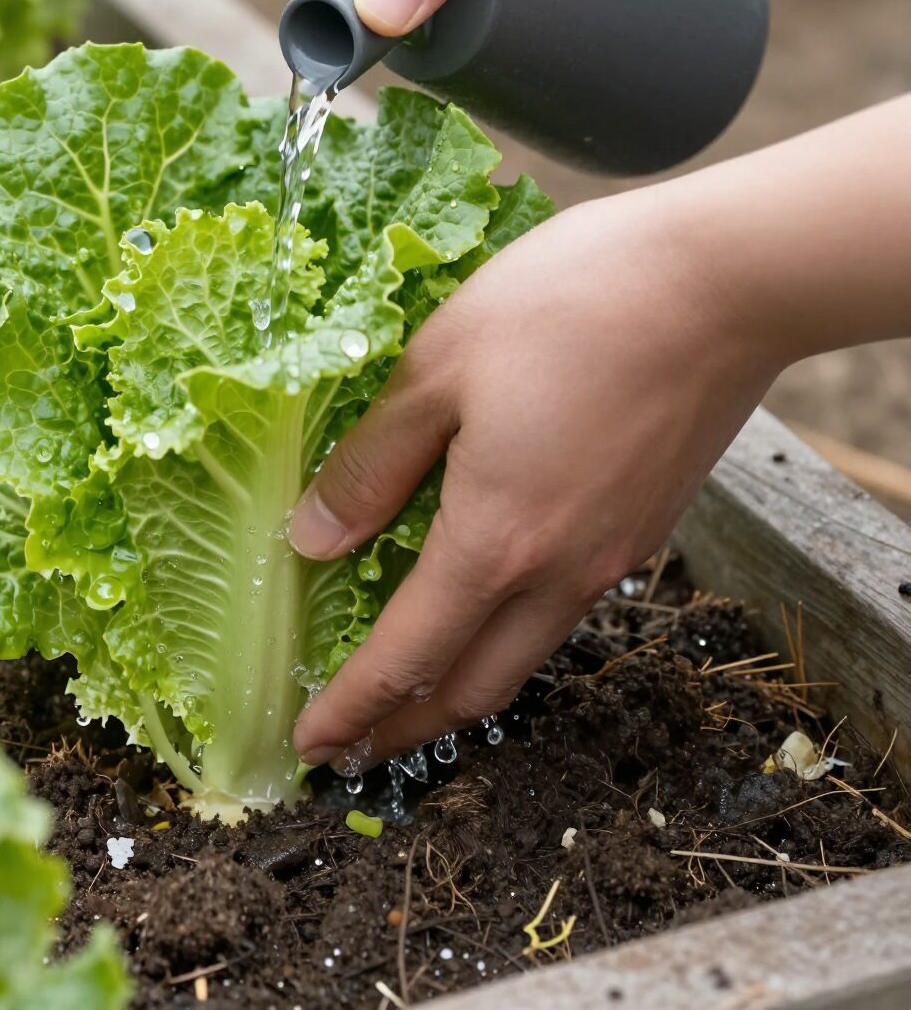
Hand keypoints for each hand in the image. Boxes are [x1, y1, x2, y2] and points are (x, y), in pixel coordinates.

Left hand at [289, 182, 781, 768]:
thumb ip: (371, 465)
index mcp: (496, 540)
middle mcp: (560, 572)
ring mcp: (612, 555)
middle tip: (353, 741)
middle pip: (472, 687)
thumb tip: (312, 541)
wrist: (715, 281)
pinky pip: (563, 609)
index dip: (353, 707)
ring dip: (460, 685)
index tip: (311, 745)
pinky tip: (482, 599)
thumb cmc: (563, 306)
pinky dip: (508, 633)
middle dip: (404, 725)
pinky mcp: (643, 527)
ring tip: (408, 684)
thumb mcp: (434, 369)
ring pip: (524, 656)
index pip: (407, 656)